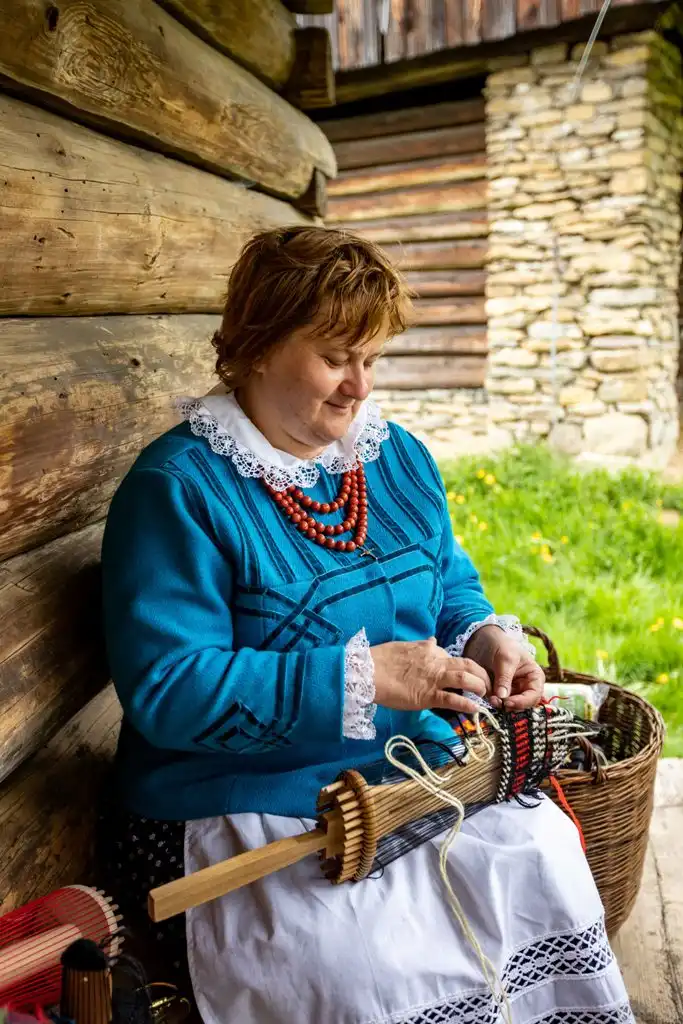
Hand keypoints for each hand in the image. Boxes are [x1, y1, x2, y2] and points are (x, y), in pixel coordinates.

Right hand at [370, 637, 490, 716]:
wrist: (367, 671)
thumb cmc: (381, 659)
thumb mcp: (405, 646)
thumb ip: (421, 646)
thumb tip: (432, 640)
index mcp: (430, 650)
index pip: (455, 658)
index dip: (465, 669)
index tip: (470, 676)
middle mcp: (436, 662)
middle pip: (468, 665)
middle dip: (483, 675)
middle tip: (488, 685)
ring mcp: (433, 679)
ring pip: (466, 679)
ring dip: (480, 687)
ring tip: (485, 695)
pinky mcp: (428, 696)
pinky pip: (453, 700)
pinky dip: (467, 705)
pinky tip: (475, 710)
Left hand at [464, 625, 544, 709]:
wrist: (484, 640)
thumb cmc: (501, 645)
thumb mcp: (505, 658)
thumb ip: (504, 678)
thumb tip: (503, 698)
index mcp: (534, 677)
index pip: (534, 695)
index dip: (523, 702)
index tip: (508, 703)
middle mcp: (526, 687)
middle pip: (523, 704)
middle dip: (510, 705)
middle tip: (496, 702)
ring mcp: (513, 691)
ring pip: (510, 706)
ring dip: (501, 705)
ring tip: (490, 699)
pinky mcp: (500, 693)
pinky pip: (499, 703)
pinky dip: (494, 702)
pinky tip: (487, 697)